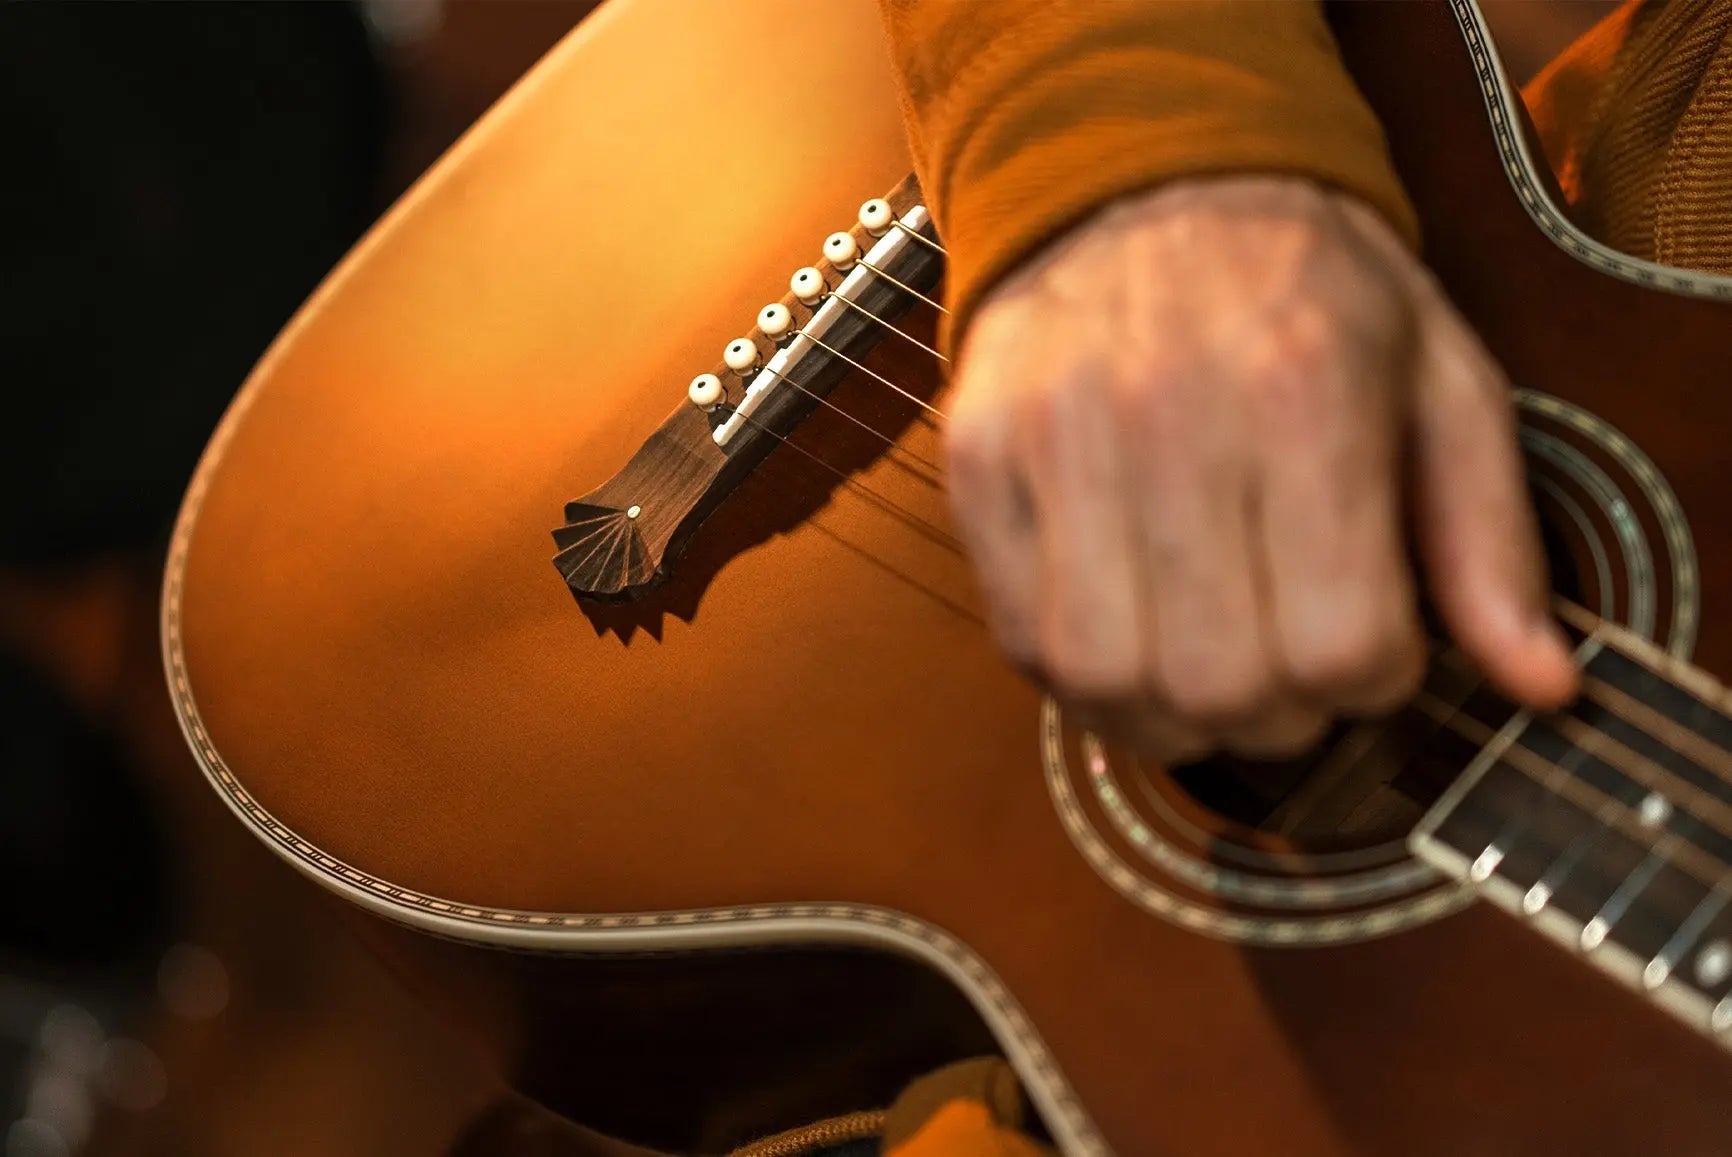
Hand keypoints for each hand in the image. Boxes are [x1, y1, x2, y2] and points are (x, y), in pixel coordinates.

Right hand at [944, 175, 1579, 761]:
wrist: (1147, 183)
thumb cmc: (1309, 290)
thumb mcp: (1440, 381)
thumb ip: (1488, 537)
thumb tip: (1540, 684)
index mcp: (1305, 389)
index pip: (1341, 643)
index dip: (1372, 683)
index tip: (1372, 646)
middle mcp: (1168, 412)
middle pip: (1219, 682)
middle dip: (1273, 719)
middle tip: (1288, 681)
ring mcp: (1055, 438)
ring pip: (1103, 677)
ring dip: (1167, 719)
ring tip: (1201, 681)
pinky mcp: (978, 459)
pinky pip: (1020, 637)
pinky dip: (1078, 679)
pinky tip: (1127, 634)